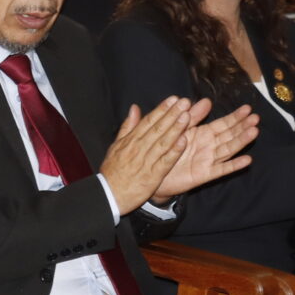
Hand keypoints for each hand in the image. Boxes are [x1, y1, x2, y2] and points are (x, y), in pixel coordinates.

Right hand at [97, 98, 192, 215]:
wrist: (108, 195)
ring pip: (162, 142)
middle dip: (172, 114)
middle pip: (157, 128)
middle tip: (184, 102)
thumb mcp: (115, 146)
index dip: (161, 109)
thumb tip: (135, 108)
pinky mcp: (152, 176)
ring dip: (175, 129)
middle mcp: (138, 148)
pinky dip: (174, 152)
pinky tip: (183, 142)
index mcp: (130, 141)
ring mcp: (146, 162)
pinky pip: (164, 162)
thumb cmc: (112, 171)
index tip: (173, 99)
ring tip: (187, 116)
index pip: (148, 121)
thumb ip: (127, 127)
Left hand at [152, 102, 257, 202]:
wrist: (153, 172)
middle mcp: (209, 146)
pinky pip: (221, 169)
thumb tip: (206, 100)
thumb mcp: (180, 129)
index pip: (223, 124)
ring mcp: (208, 160)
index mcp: (203, 134)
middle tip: (256, 118)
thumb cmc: (167, 149)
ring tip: (254, 131)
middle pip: (230, 135)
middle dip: (243, 126)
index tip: (248, 108)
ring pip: (228, 149)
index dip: (235, 117)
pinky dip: (234, 165)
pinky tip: (247, 160)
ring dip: (242, 141)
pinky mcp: (204, 174)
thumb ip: (192, 117)